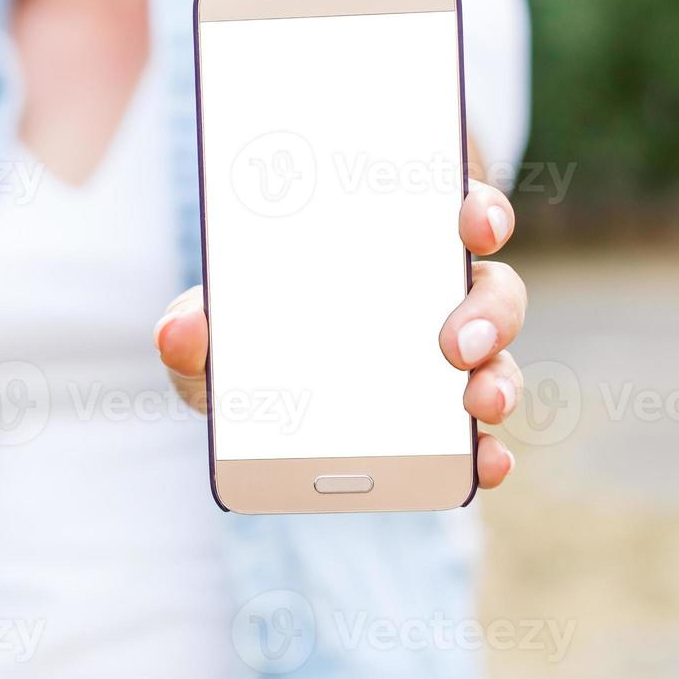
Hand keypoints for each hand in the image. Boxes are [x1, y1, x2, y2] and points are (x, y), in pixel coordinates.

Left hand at [155, 181, 527, 489]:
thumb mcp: (212, 337)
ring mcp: (446, 367)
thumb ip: (192, 332)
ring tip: (476, 404)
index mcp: (389, 256)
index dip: (478, 212)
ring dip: (499, 380)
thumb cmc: (242, 349)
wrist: (247, 416)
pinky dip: (489, 453)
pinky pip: (482, 438)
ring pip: (497, 361)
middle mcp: (433, 303)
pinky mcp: (443, 430)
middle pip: (490, 291)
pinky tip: (484, 465)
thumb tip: (179, 330)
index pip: (452, 218)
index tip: (475, 223)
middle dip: (489, 312)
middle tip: (455, 342)